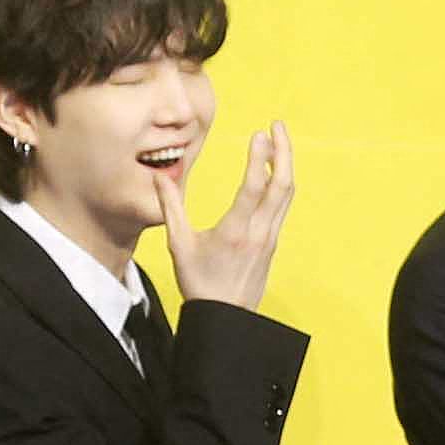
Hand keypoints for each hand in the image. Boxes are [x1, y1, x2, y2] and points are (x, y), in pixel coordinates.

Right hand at [159, 121, 296, 308]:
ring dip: (285, 165)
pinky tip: (275, 172)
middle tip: (278, 126)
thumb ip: (171, 208)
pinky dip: (280, 184)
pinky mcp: (272, 243)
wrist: (226, 318)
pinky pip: (281, 207)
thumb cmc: (199, 283)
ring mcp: (270, 238)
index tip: (260, 134)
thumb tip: (159, 176)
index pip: (253, 188)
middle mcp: (259, 233)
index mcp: (235, 232)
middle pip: (281, 186)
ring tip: (279, 141)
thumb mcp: (179, 245)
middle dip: (284, 152)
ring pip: (286, 196)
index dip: (259, 158)